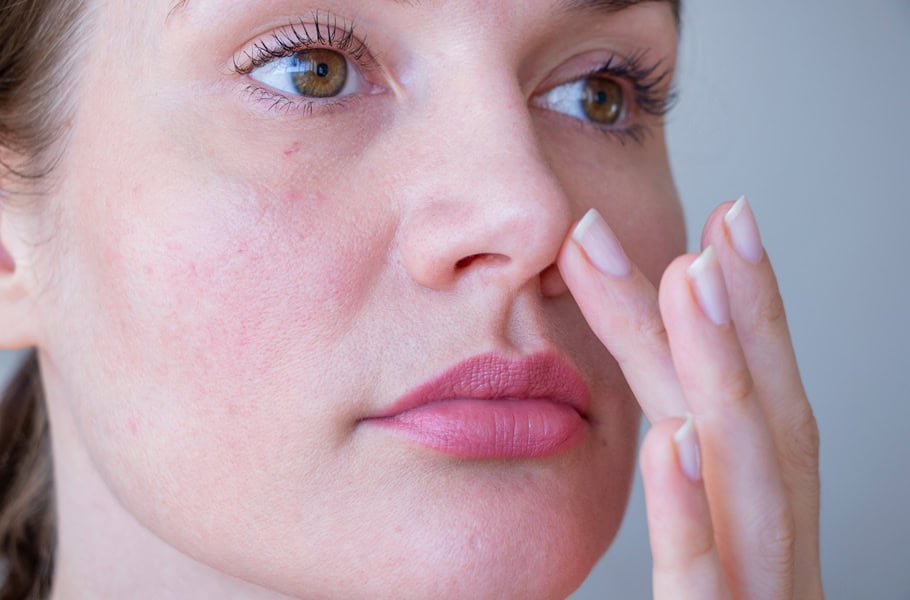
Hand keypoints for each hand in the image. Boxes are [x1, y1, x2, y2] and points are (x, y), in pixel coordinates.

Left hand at [557, 198, 821, 598]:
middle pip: (754, 425)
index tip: (722, 227)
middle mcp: (771, 561)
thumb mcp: (706, 580)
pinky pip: (700, 584)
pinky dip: (687, 510)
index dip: (750, 317)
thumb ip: (687, 514)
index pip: (759, 413)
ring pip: (746, 481)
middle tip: (704, 221)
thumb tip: (661, 425)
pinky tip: (667, 436)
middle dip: (733, 318)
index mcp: (759, 537)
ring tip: (687, 278)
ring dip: (719, 373)